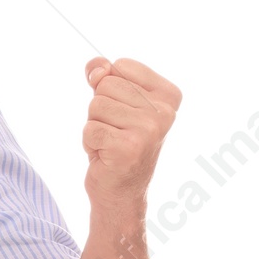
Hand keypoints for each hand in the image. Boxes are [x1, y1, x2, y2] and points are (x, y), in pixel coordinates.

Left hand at [81, 57, 180, 206]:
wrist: (121, 192)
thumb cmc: (118, 143)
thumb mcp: (114, 101)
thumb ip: (104, 74)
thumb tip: (97, 67)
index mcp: (168, 95)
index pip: (121, 66)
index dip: (109, 89)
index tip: (122, 114)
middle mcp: (164, 112)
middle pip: (106, 85)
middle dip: (100, 110)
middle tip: (115, 132)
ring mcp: (149, 130)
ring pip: (95, 106)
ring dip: (95, 127)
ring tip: (110, 143)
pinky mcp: (128, 148)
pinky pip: (90, 129)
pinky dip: (89, 143)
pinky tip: (105, 156)